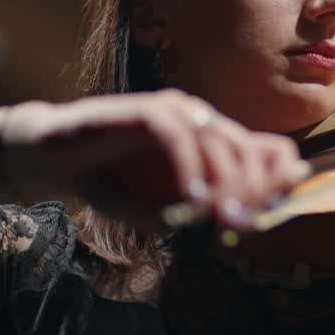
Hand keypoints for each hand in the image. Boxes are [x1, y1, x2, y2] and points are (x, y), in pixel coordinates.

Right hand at [0, 89, 308, 236]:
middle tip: (240, 225)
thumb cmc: (113, 183)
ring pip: (220, 142)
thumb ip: (204, 211)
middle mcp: (204, 122)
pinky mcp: (146, 109)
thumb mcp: (165, 210)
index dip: (278, 182)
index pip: (271, 152)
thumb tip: (251, 220)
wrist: (56, 160)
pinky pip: (178, 135)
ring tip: (219, 216)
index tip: (270, 215)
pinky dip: (189, 167)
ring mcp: (176, 111)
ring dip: (225, 182)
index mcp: (215, 143)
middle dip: (252, 191)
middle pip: (252, 150)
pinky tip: (190, 197)